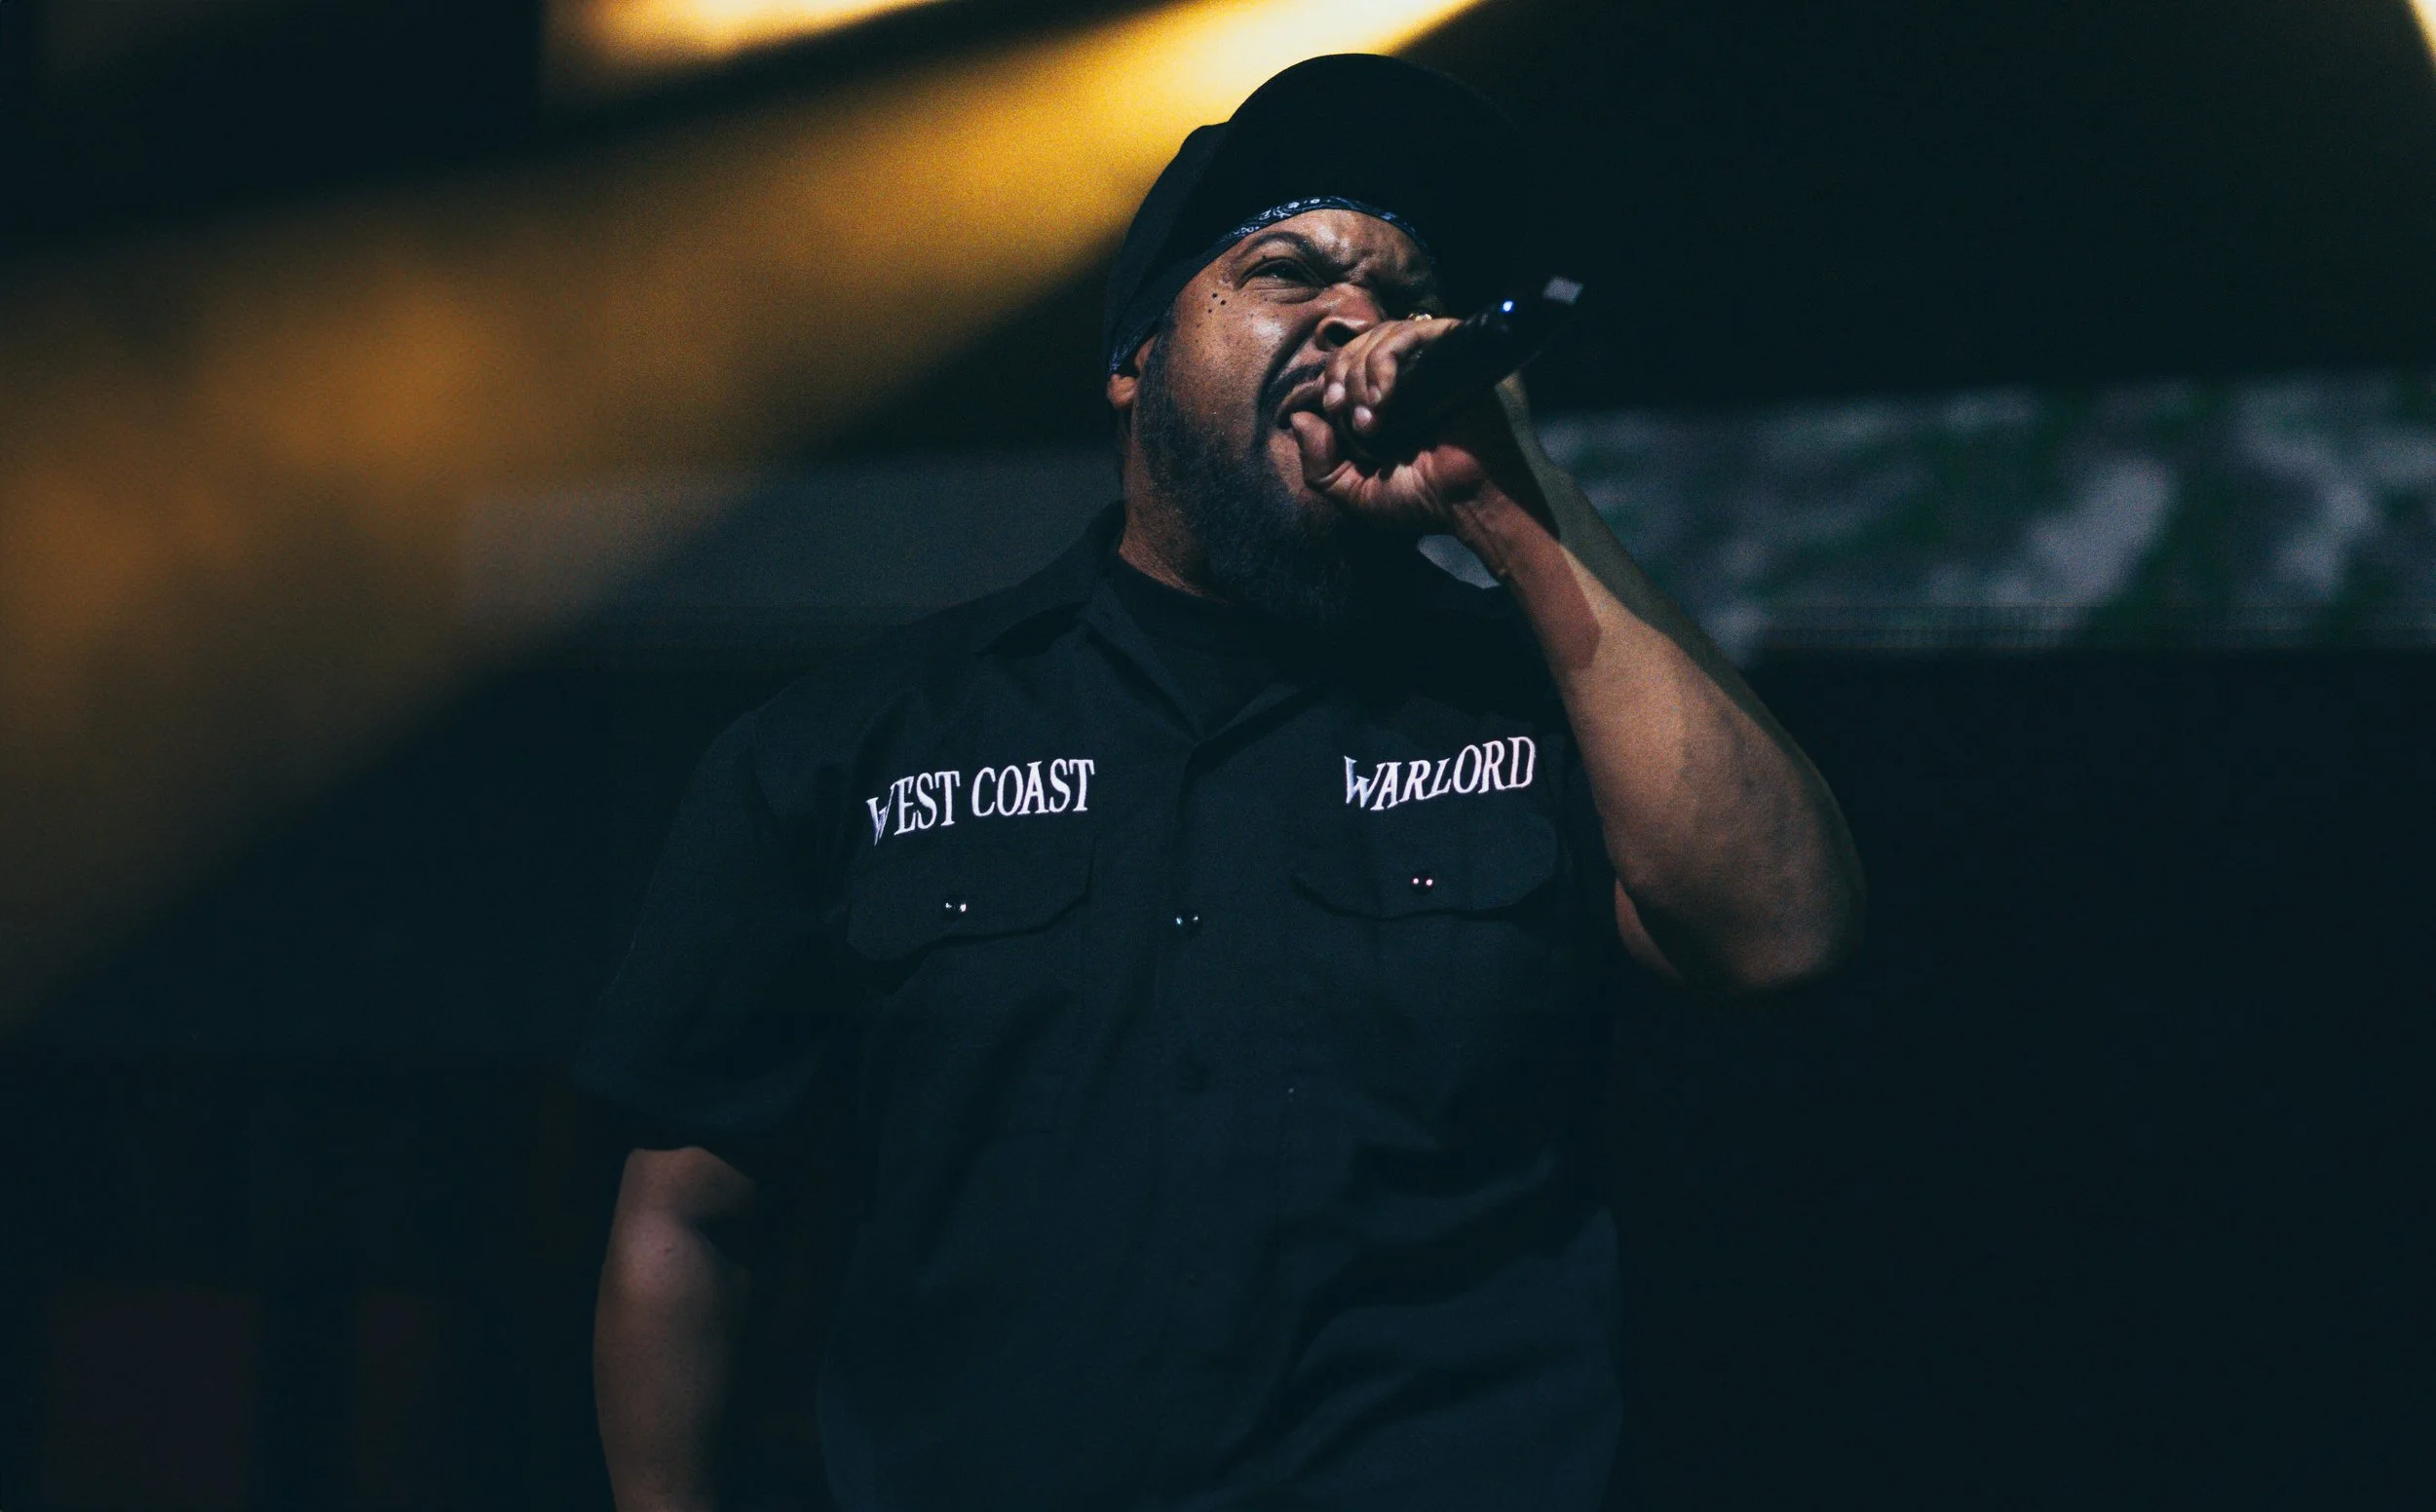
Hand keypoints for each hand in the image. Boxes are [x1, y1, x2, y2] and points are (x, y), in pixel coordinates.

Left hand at [1288, 315, 1534, 531]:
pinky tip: (1386, 398)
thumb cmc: (1426, 500)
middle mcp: (1414, 374)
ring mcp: (1436, 359)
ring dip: (1364, 373)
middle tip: (1347, 413)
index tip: (1333, 409)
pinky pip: (1411, 333)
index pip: (1349, 363)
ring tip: (1372, 418)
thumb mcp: (1356, 493)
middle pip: (1361, 342)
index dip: (1333, 378)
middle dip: (1343, 375)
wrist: (1475, 501)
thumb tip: (1297, 418)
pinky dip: (1388, 360)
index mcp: (1391, 399)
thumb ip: (1319, 465)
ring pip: (1382, 334)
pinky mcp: (1457, 350)